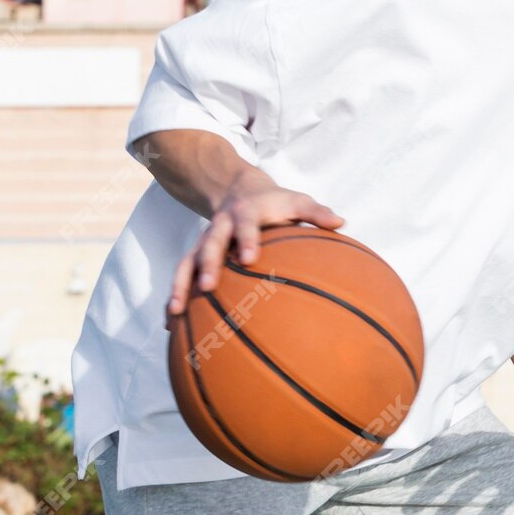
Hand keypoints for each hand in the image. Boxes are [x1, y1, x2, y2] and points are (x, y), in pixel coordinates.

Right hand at [166, 178, 344, 318]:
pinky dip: (176, 297)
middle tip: (208, 287)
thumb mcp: (297, 201)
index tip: (249, 258)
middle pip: (210, 244)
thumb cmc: (277, 202)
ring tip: (176, 311)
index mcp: (246, 213)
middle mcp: (221, 226)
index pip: (246, 225)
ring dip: (181, 285)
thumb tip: (341, 222)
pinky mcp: (196, 255)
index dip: (246, 239)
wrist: (241, 189)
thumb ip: (316, 212)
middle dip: (208, 265)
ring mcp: (205, 241)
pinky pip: (182, 276)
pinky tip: (172, 325)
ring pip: (188, 261)